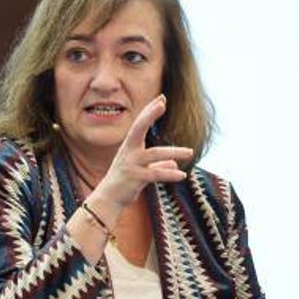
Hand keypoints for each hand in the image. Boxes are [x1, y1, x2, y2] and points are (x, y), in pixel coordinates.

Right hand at [91, 95, 193, 210]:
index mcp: (129, 147)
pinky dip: (169, 174)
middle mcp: (128, 152)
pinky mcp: (134, 178)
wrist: (108, 199)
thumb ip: (158, 165)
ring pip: (154, 154)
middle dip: (149, 115)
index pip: (139, 124)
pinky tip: (181, 174)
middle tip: (162, 103)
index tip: (161, 98)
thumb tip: (173, 164)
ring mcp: (130, 164)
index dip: (149, 111)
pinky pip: (154, 174)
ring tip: (190, 152)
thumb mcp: (142, 170)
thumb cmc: (124, 183)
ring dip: (173, 152)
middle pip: (138, 128)